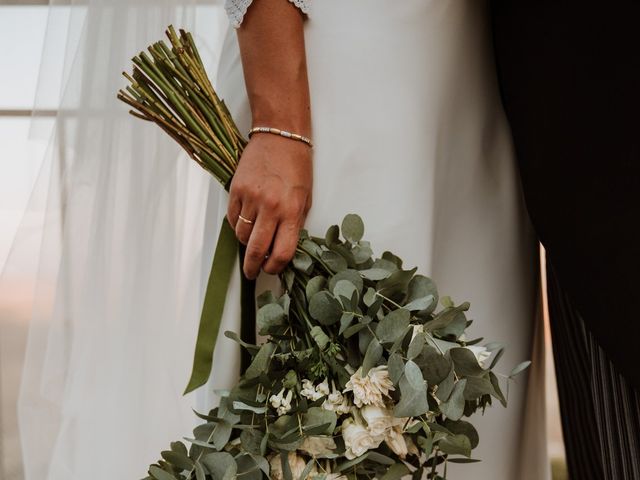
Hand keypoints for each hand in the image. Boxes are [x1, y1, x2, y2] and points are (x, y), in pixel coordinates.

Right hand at [227, 134, 311, 278]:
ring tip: (252, 241)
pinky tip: (245, 224)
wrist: (280, 136)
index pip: (282, 252)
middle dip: (253, 267)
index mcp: (292, 211)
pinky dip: (237, 226)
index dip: (275, 267)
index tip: (271, 270)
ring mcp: (251, 198)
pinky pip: (233, 219)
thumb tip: (280, 248)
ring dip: (246, 243)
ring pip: (242, 235)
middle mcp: (271, 207)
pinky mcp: (236, 190)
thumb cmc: (297, 167)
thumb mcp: (305, 198)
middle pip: (256, 249)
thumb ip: (294, 224)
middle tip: (252, 272)